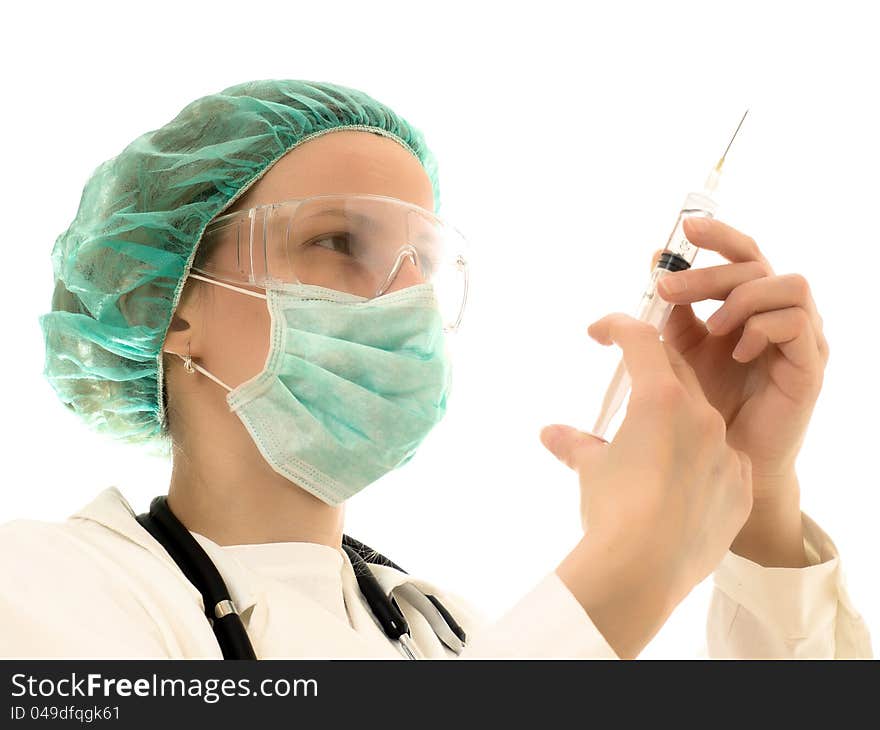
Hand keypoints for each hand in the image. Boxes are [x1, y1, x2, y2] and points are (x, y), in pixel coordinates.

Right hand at [541, 313, 752, 657]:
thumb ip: (575, 444)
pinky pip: (724, 462)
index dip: (619, 327)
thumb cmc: (612, 508)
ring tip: (651, 449)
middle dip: (650, 373)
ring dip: (677, 421)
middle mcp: (702, 416)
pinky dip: (702, 462)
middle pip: (677, 373)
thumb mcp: (590, 469)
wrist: (643, 570)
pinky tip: (680, 487)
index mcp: (661, 399)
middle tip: (627, 384)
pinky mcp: (742, 487)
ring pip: (703, 419)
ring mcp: (728, 453)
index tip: (602, 331)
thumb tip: (551, 434)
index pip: (641, 341)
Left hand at [651, 217, 828, 494]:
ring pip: (788, 285)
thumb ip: (675, 309)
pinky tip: (736, 351)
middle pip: (757, 264)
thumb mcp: (684, 347)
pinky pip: (796, 325)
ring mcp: (802, 338)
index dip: (719, 235)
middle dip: (709, 272)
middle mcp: (783, 312)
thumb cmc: (710, 400)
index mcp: (753, 303)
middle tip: (666, 289)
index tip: (684, 230)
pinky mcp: (811, 367)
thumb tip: (656, 262)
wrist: (729, 457)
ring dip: (742, 298)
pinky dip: (761, 329)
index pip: (744, 253)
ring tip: (710, 327)